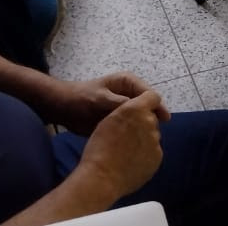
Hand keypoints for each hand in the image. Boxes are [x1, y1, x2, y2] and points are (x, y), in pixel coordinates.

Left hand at [44, 72, 161, 134]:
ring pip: (140, 118)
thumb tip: (140, 109)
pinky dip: (134, 134)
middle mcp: (129, 94)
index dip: (157, 106)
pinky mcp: (118, 120)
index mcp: (128, 82)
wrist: (64, 108)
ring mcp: (124, 108)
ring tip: (149, 141)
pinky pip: (131, 127)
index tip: (164, 120)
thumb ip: (120, 102)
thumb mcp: (101, 99)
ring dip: (143, 128)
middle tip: (157, 134)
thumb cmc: (82, 98)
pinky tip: (138, 144)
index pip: (150, 94)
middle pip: (147, 107)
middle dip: (152, 118)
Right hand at [74, 89, 167, 202]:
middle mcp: (149, 122)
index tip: (140, 111)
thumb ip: (127, 113)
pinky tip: (130, 163)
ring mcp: (155, 141)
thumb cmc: (99, 148)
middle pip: (151, 119)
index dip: (147, 103)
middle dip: (142, 125)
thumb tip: (135, 116)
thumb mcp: (108, 120)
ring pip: (152, 136)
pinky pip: (153, 153)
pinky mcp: (157, 158)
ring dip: (144, 140)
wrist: (102, 178)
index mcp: (136, 109)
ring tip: (126, 153)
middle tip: (126, 137)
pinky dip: (145, 156)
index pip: (152, 97)